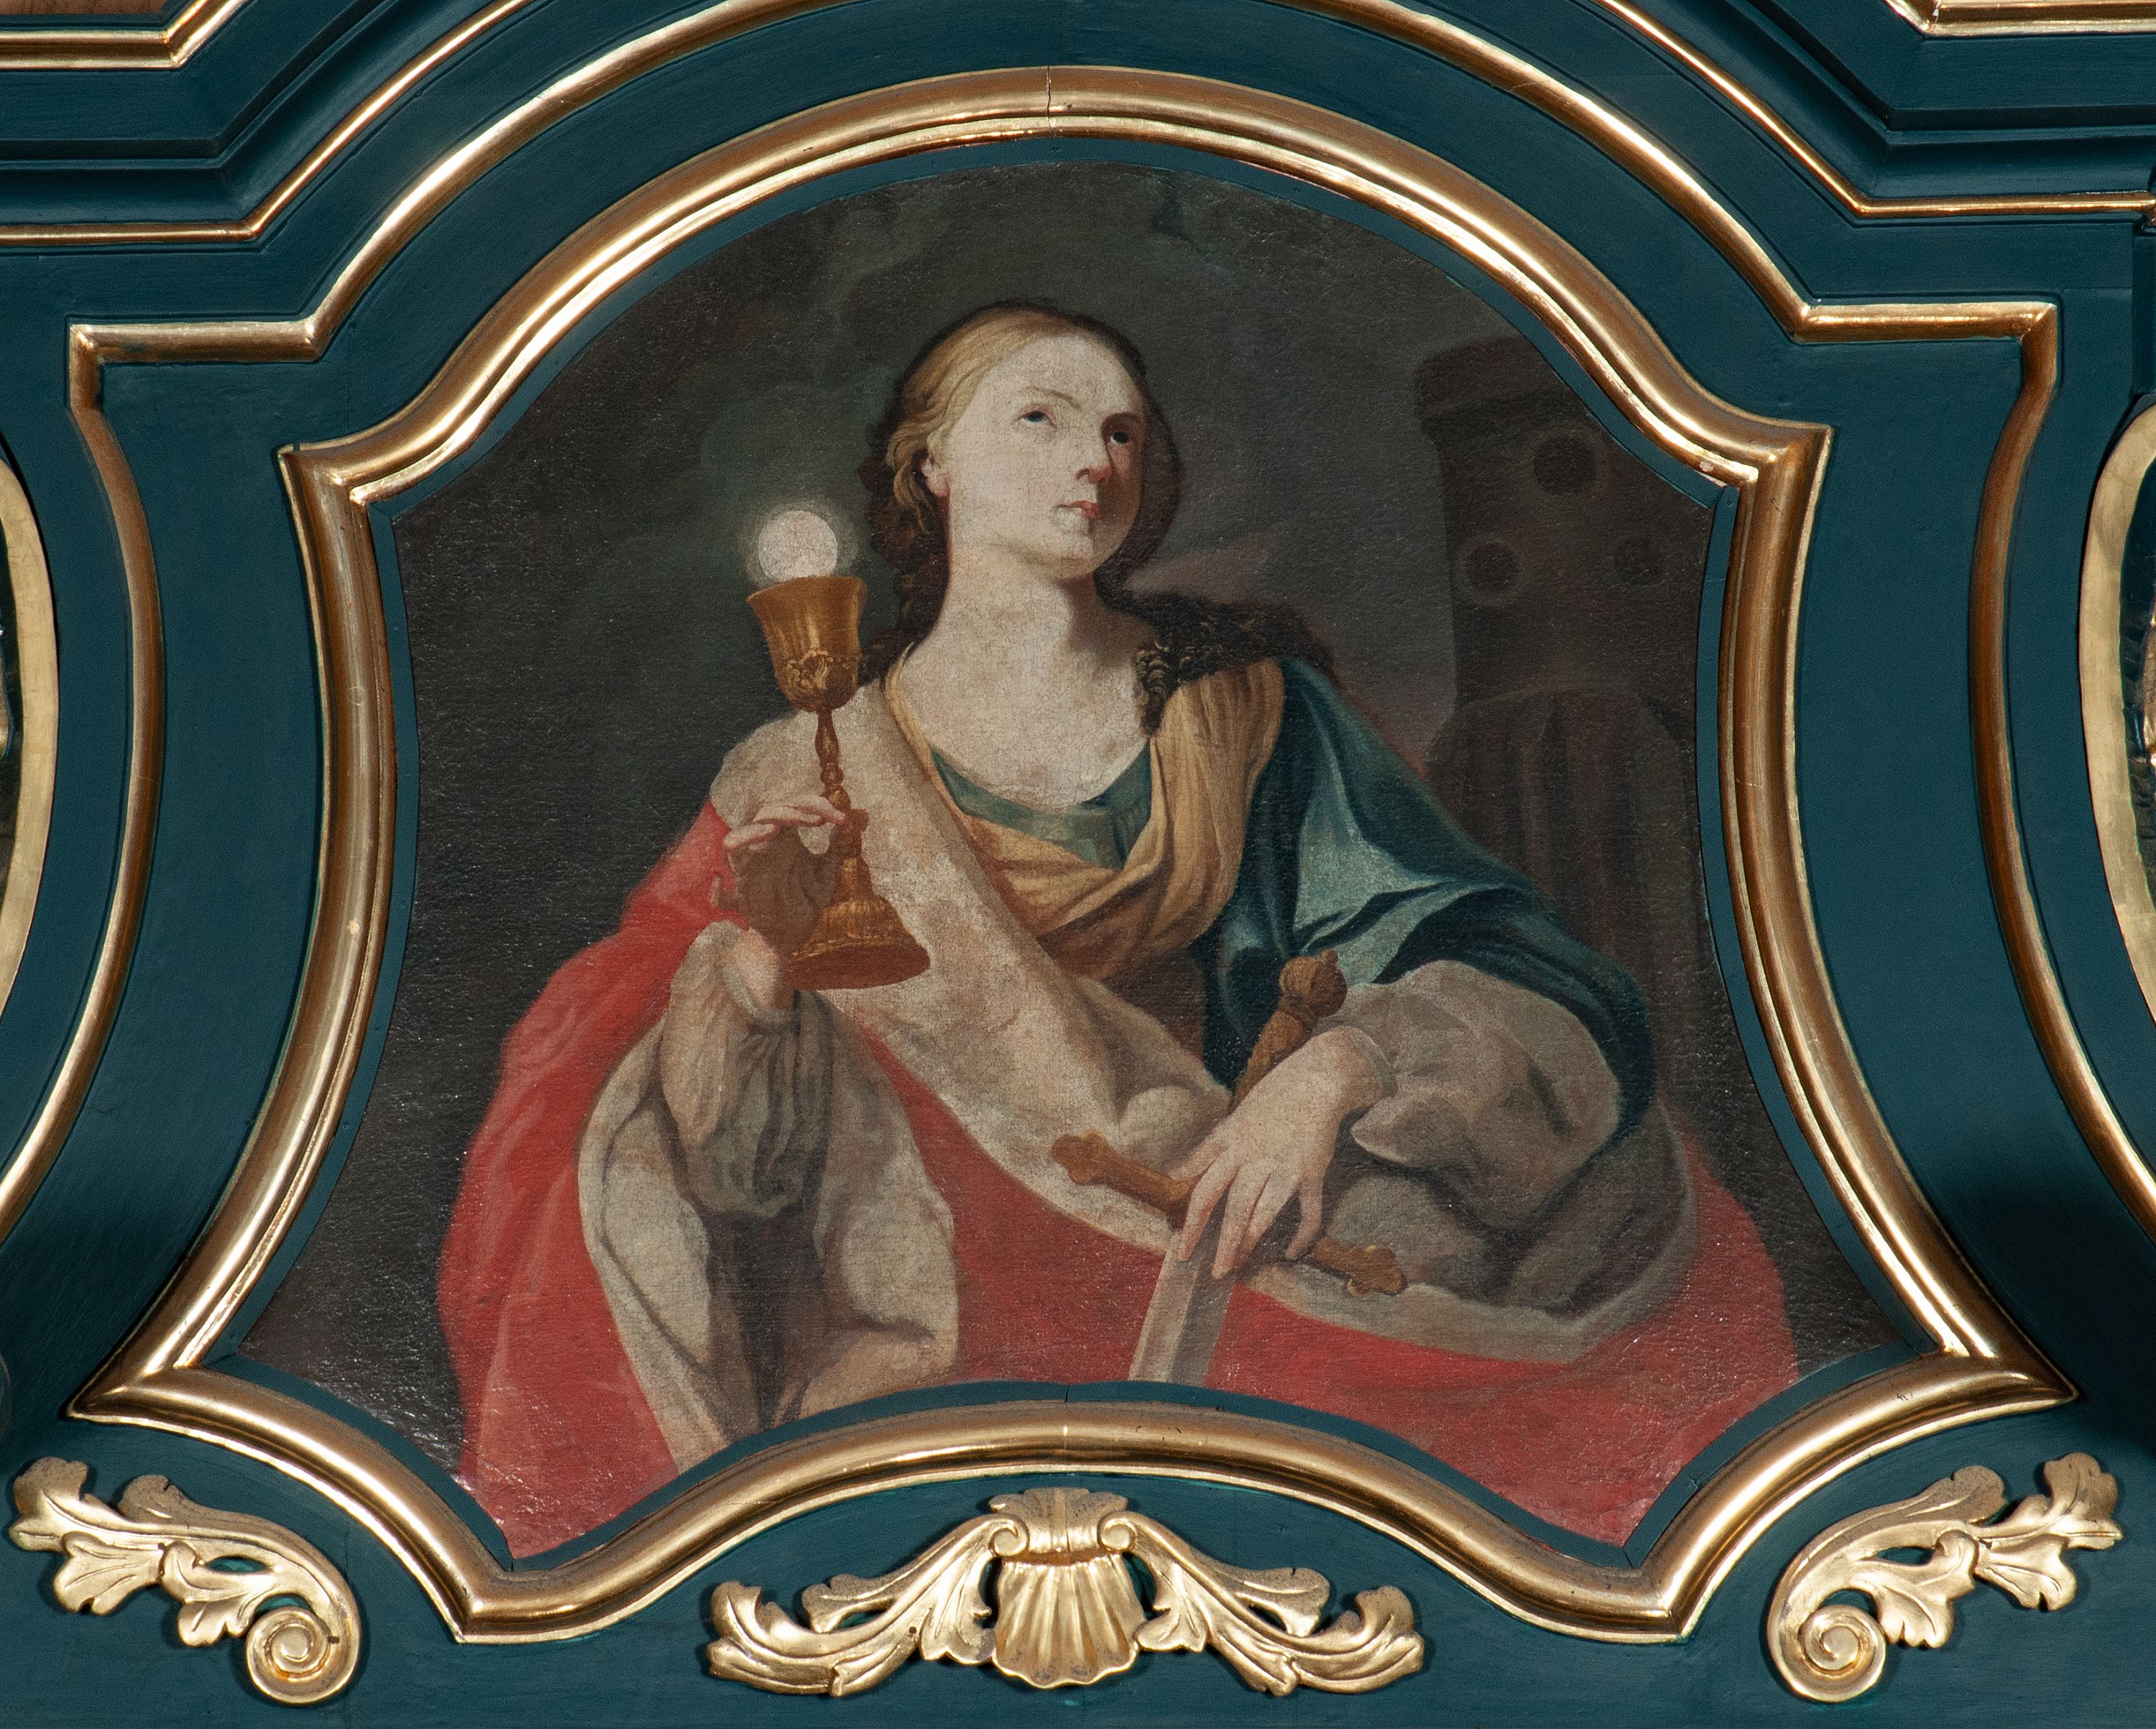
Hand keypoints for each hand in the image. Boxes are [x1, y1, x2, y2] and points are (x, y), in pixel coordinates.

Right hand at [717, 795, 845, 960]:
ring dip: (767, 820)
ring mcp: (753, 858)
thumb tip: (863, 815)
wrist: (790, 937)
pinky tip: (766, 835)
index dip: (818, 804)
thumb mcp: (828, 871)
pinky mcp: (742, 876)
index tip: (843, 819)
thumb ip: (840, 843)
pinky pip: (731, 850)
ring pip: (749, 825)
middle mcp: (767, 843)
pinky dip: (741, 839)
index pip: (797, 806)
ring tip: (784, 826)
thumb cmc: (804, 902)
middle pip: (772, 810)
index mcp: (787, 837)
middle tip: (822, 819)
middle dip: (797, 809)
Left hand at [1171, 1028, 1382, 1278]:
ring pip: (1265, 1211)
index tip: (1182, 1251)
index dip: (1192, 1224)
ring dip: (1251, 1241)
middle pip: (1234, 1207)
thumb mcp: (1234, 1120)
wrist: (1318, 1077)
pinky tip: (1293, 1253)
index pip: (1206, 1191)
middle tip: (1214, 1272)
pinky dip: (1303, 1234)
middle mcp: (1255, 1157)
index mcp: (1233, 1145)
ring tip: (1240, 1266)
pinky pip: (1309, 1210)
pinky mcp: (1313, 1171)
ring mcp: (1285, 1165)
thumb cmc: (1274, 1097)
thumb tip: (1174, 1172)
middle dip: (1223, 1243)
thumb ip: (1206, 1150)